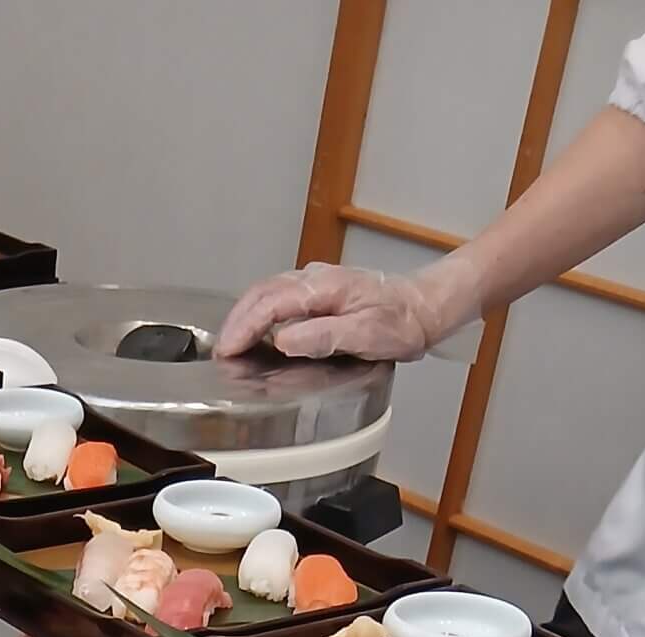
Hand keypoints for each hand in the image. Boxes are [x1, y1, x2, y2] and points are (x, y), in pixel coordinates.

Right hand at [217, 261, 449, 362]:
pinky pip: (279, 296)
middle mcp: (316, 278)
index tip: (228, 349)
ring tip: (231, 341)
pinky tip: (256, 329)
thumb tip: (285, 339)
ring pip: (268, 292)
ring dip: (245, 315)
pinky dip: (259, 312)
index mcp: (324, 287)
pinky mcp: (318, 290)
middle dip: (237, 320)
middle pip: (262, 292)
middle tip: (221, 349)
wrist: (422, 307)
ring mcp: (316, 282)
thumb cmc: (399, 323)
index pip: (271, 303)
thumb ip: (324, 336)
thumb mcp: (366, 335)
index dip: (245, 327)